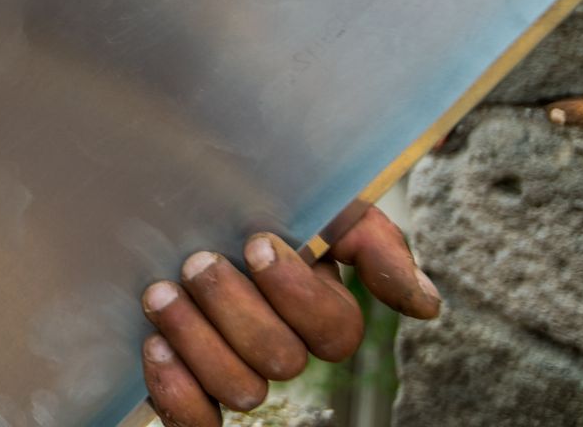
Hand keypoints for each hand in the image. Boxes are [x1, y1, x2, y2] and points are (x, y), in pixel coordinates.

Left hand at [139, 207, 440, 426]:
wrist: (174, 179)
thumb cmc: (255, 195)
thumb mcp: (321, 203)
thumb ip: (373, 244)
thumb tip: (426, 306)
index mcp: (317, 310)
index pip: (335, 331)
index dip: (297, 294)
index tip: (256, 243)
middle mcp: (278, 346)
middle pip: (282, 360)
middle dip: (236, 309)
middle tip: (199, 263)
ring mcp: (232, 368)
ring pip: (241, 391)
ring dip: (199, 340)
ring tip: (162, 293)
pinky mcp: (185, 384)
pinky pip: (197, 423)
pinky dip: (178, 392)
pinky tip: (156, 345)